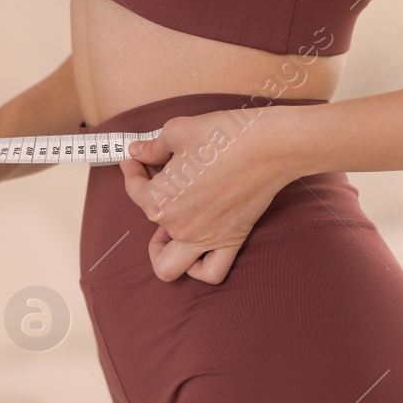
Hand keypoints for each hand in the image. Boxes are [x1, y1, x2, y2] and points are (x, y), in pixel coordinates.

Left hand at [118, 107, 294, 283]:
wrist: (270, 146)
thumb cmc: (224, 135)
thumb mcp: (178, 131)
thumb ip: (152, 147)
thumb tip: (138, 151)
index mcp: (160, 200)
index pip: (134, 189)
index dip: (132, 170)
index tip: (136, 159)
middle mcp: (178, 226)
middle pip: (149, 219)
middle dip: (150, 199)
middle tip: (160, 175)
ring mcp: (204, 239)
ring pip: (168, 267)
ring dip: (162, 251)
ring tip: (169, 226)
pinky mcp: (231, 241)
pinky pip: (211, 271)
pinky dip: (199, 267)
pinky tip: (198, 246)